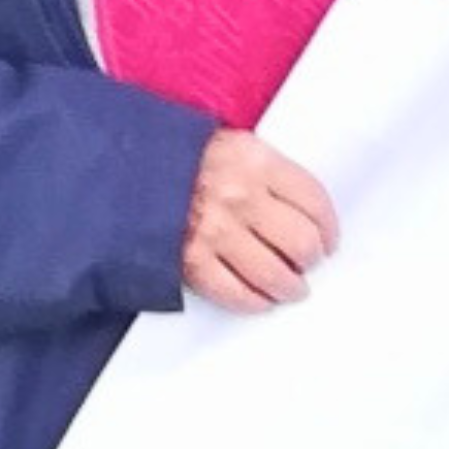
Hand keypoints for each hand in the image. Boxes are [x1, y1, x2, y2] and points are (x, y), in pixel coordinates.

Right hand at [182, 129, 338, 309]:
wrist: (119, 170)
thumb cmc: (177, 159)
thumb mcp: (231, 146)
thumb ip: (268, 172)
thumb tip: (303, 211)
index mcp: (255, 161)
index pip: (313, 200)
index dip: (329, 227)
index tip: (329, 239)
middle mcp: (239, 196)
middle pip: (300, 242)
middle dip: (310, 259)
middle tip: (308, 263)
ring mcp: (214, 231)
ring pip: (274, 274)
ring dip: (290, 287)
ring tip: (291, 288)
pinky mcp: (190, 261)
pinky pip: (236, 293)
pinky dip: (255, 302)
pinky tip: (262, 300)